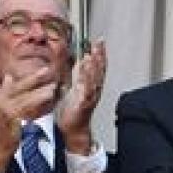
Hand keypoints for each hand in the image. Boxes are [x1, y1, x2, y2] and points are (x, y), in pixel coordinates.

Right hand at [0, 66, 59, 172]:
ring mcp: (3, 107)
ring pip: (25, 95)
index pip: (14, 83)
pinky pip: (28, 105)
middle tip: (47, 70)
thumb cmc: (1, 129)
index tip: (40, 71)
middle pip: (19, 86)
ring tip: (53, 86)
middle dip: (34, 78)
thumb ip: (5, 92)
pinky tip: (48, 96)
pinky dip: (39, 99)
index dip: (28, 78)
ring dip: (40, 90)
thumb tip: (8, 76)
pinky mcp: (11, 116)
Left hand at [54, 39, 106, 153]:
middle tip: (100, 43)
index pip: (97, 67)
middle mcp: (93, 90)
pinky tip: (86, 69)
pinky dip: (87, 77)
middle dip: (100, 55)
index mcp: (89, 86)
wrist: (73, 129)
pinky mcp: (84, 103)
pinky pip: (86, 88)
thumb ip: (77, 75)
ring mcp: (89, 96)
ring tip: (94, 52)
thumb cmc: (72, 111)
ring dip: (95, 65)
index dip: (99, 54)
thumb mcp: (73, 87)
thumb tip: (79, 62)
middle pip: (99, 70)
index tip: (99, 42)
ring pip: (95, 78)